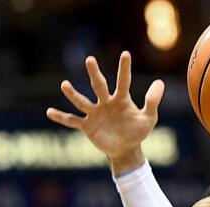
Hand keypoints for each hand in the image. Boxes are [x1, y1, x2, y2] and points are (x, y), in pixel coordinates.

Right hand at [46, 52, 164, 173]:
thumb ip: (152, 101)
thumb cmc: (137, 132)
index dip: (124, 68)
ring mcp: (94, 113)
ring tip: (64, 85)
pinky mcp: (87, 126)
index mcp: (121, 99)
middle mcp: (106, 102)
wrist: (126, 150)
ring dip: (73, 94)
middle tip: (90, 60)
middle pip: (99, 86)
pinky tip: (49, 112)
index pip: (123, 81)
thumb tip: (160, 82)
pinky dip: (61, 117)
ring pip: (82, 101)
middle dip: (94, 74)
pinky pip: (72, 120)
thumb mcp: (148, 118)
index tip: (125, 54)